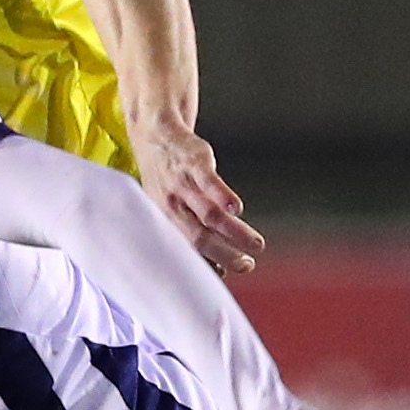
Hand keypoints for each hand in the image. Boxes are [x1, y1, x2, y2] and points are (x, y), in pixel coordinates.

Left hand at [132, 123, 265, 274]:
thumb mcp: (168, 209)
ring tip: (256, 244)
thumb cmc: (166, 180)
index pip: (184, 250)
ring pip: (208, 214)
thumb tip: (219, 269)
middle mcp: (170, 206)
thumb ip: (190, 235)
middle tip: (247, 266)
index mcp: (162, 222)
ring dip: (234, 232)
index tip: (227, 275)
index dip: (205, 265)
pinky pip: (207, 181)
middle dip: (224, 256)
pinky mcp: (193, 162)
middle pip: (198, 238)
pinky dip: (221, 195)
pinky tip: (237, 208)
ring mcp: (182, 183)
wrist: (153, 135)